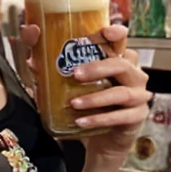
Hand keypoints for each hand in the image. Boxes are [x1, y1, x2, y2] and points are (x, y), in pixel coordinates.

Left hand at [22, 21, 149, 168]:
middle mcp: (133, 75)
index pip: (121, 41)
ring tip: (73, 103)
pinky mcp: (137, 117)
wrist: (101, 140)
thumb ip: (52, 72)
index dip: (116, 33)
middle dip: (98, 67)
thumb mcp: (69, 86)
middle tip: (74, 73)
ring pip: (122, 93)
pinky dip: (99, 118)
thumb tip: (32, 60)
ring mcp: (139, 96)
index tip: (103, 31)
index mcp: (119, 60)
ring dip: (96, 97)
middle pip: (122, 64)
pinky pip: (120, 116)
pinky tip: (82, 122)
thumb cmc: (88, 106)